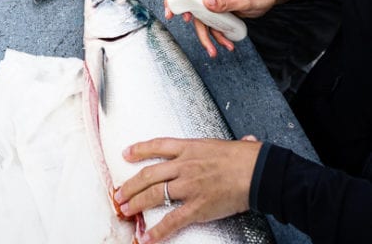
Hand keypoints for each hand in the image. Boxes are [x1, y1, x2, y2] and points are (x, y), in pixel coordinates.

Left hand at [113, 137, 261, 240]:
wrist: (256, 171)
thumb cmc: (246, 157)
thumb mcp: (229, 144)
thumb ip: (228, 146)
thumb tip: (247, 141)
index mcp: (189, 147)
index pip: (157, 145)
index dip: (139, 150)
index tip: (126, 154)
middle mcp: (184, 165)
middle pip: (149, 174)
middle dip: (130, 185)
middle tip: (118, 194)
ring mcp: (189, 186)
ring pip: (155, 194)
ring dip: (136, 203)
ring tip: (124, 209)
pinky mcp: (197, 207)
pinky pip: (172, 220)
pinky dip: (157, 231)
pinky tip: (146, 238)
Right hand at [163, 0, 305, 56]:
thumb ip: (224, 1)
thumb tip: (205, 1)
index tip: (171, 12)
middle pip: (191, 8)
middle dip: (193, 26)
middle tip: (201, 39)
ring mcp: (214, 4)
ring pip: (202, 20)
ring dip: (208, 36)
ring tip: (216, 50)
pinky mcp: (220, 12)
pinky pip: (213, 25)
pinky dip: (218, 36)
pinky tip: (228, 43)